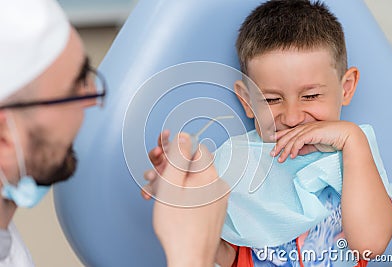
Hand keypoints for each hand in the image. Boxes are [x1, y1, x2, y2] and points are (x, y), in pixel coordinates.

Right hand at [146, 132, 228, 266]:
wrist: (189, 258)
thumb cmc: (179, 227)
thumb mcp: (171, 183)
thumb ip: (178, 156)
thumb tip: (184, 137)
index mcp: (210, 175)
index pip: (195, 149)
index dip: (175, 150)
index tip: (161, 154)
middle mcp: (217, 185)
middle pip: (191, 166)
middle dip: (168, 167)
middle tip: (152, 174)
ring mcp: (216, 199)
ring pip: (190, 182)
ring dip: (170, 183)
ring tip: (154, 191)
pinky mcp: (212, 211)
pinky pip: (196, 195)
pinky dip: (180, 195)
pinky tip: (165, 201)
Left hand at [270, 121, 356, 161]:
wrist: (348, 136)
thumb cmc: (335, 139)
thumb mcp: (316, 145)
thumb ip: (306, 148)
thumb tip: (296, 152)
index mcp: (307, 129)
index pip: (290, 133)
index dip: (280, 139)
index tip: (273, 146)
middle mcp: (307, 127)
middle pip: (288, 136)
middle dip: (279, 145)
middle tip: (272, 154)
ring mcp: (310, 128)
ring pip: (292, 139)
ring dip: (285, 150)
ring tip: (281, 159)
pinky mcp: (313, 132)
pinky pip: (300, 140)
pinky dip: (294, 148)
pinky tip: (292, 156)